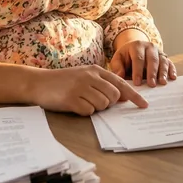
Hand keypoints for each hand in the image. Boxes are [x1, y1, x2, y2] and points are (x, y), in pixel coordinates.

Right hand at [27, 65, 147, 115]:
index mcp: (95, 70)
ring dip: (95, 107)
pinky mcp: (71, 99)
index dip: (134, 95)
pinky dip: (83, 111)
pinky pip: (88, 111)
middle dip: (108, 103)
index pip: (121, 84)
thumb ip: (103, 83)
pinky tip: (74, 105)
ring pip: (102, 105)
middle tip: (94, 101)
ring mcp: (80, 88)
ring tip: (81, 101)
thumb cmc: (63, 81)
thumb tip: (123, 97)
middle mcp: (90, 77)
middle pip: (114, 97)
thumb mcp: (84, 76)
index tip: (144, 105)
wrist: (38, 82)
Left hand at [110, 34, 176, 86]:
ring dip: (163, 72)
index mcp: (137, 46)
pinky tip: (172, 78)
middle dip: (152, 72)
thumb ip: (117, 68)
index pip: (138, 58)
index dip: (137, 71)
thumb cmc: (125, 57)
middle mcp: (149, 47)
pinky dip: (172, 70)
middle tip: (151, 84)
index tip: (137, 83)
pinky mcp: (165, 57)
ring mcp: (159, 51)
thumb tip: (119, 77)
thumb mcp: (118, 59)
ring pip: (162, 61)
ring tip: (162, 83)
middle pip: (152, 59)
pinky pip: (170, 63)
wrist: (135, 49)